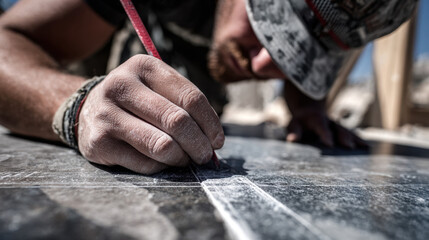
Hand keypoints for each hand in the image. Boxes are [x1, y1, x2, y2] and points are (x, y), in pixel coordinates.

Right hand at [76, 55, 224, 173]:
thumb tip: (214, 140)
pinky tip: (162, 161)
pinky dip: (161, 167)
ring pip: (162, 145)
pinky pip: (145, 164)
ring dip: (181, 158)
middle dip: (199, 144)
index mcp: (144, 66)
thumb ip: (185, 105)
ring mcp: (107, 115)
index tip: (218, 140)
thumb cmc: (136, 100)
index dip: (210, 123)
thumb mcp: (157, 87)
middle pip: (177, 121)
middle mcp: (121, 86)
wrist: (88, 110)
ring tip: (185, 159)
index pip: (190, 97)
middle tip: (205, 155)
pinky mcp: (98, 143)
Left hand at [284, 80, 365, 148]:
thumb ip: (294, 131)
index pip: (321, 127)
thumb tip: (292, 139)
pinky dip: (358, 140)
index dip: (326, 135)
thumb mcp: (293, 124)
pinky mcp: (341, 130)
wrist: (309, 110)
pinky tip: (367, 147)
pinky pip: (351, 134)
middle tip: (350, 146)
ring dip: (355, 139)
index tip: (330, 144)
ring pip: (347, 131)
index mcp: (316, 119)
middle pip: (338, 129)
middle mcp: (329, 121)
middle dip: (344, 137)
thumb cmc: (300, 121)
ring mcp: (337, 125)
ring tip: (365, 147)